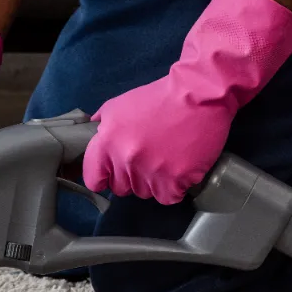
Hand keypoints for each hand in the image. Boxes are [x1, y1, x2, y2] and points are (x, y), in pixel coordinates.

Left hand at [84, 0, 291, 204]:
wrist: (198, 94)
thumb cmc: (159, 98)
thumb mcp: (121, 103)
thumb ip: (103, 121)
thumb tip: (95, 133)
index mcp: (108, 141)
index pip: (93, 178)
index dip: (103, 177)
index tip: (111, 175)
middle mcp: (126, 159)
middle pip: (122, 188)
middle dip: (132, 177)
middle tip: (147, 160)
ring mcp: (151, 171)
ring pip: (145, 194)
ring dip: (154, 182)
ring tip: (166, 160)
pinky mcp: (176, 179)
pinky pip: (169, 197)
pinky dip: (175, 188)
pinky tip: (179, 171)